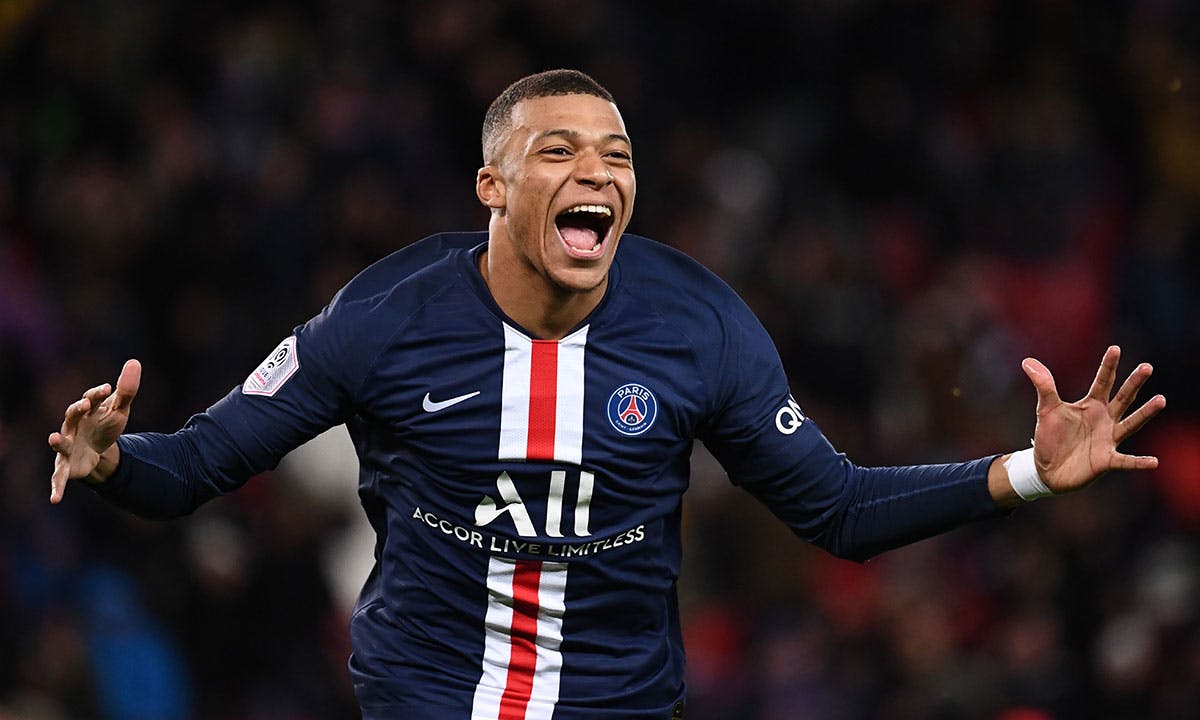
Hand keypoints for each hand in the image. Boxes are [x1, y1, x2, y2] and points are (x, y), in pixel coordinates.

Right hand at [47, 359, 141, 503]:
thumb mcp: (119, 409)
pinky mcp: (66, 465)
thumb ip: (127, 389)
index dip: (98, 393)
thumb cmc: (105, 425)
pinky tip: (55, 499)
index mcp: (86, 410)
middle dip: (76, 409)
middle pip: (72, 415)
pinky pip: (59, 477)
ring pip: (60, 442)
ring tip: (53, 439)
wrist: (98, 450)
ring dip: (57, 441)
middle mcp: (72, 426)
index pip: (91, 398)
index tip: (107, 388)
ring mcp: (67, 446)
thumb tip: (134, 361)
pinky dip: (56, 487)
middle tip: (83, 404)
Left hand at [1022, 346, 1164, 494]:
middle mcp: (1105, 419)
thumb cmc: (1051, 436)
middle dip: (1134, 383)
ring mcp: (1108, 439)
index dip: (1108, 366)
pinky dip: (1139, 462)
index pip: (1102, 382)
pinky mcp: (1107, 460)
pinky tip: (1153, 462)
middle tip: (1146, 367)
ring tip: (1161, 399)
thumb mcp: (1046, 409)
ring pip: (1131, 424)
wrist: (1047, 469)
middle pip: (1123, 398)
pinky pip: (1126, 461)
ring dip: (1145, 413)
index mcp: (1091, 405)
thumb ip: (1043, 386)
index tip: (1115, 348)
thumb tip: (1027, 361)